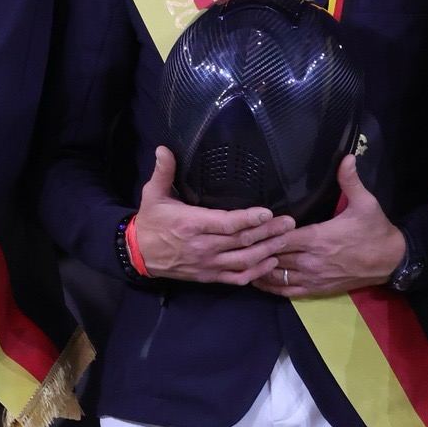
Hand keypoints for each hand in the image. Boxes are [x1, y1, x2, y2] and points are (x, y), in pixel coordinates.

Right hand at [134, 147, 294, 284]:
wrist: (138, 254)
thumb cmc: (151, 222)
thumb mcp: (153, 194)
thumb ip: (163, 172)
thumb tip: (164, 148)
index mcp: (191, 224)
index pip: (225, 223)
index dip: (248, 219)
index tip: (268, 213)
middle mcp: (202, 246)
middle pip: (241, 241)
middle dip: (268, 232)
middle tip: (289, 223)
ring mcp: (208, 264)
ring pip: (244, 261)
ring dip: (267, 251)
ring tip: (285, 239)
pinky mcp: (209, 276)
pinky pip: (237, 278)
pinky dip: (256, 273)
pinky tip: (271, 262)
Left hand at [252, 157, 405, 297]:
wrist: (392, 260)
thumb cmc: (376, 230)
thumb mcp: (366, 203)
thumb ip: (351, 181)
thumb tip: (346, 157)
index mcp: (318, 238)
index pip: (281, 238)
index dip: (263, 234)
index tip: (247, 229)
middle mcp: (312, 260)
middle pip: (274, 257)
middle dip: (256, 251)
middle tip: (236, 245)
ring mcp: (314, 277)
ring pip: (277, 275)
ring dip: (260, 269)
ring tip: (242, 261)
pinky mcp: (318, 290)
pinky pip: (289, 291)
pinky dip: (272, 287)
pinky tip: (259, 281)